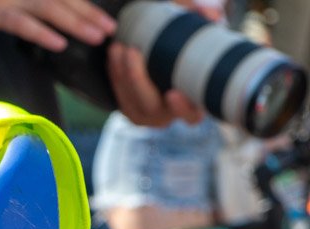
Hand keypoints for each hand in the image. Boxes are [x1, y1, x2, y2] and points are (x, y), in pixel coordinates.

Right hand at [0, 0, 115, 51]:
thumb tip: (27, 13)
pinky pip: (20, 23)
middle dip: (88, 13)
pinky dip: (41, 33)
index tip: (99, 15)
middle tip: (111, 29)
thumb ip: (8, 2)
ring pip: (49, 9)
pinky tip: (59, 44)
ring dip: (76, 23)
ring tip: (97, 36)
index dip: (80, 2)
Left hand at [104, 1, 217, 126]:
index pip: (192, 116)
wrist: (163, 65)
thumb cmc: (188, 53)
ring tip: (118, 47)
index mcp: (194, 106)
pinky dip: (115, 75)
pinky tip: (113, 55)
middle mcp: (170, 115)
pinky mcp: (130, 111)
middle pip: (152, 106)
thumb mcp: (197, 39)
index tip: (172, 93)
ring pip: (131, 102)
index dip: (183, 107)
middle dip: (138, 79)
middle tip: (132, 50)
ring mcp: (148, 117)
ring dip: (121, 74)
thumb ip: (203, 26)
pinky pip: (119, 97)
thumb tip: (210, 15)